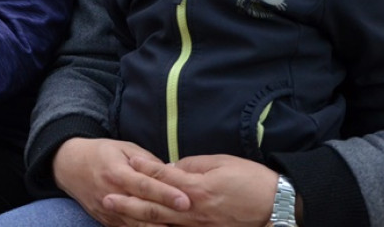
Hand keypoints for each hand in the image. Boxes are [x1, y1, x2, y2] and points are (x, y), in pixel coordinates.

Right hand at [51, 138, 187, 225]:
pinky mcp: (106, 222)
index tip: (186, 200)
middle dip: (168, 216)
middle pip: (143, 211)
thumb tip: (172, 173)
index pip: (145, 186)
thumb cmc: (101, 153)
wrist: (69, 166)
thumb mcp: (124, 148)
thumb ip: (148, 162)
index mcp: (117, 172)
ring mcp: (108, 212)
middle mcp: (111, 194)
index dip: (165, 194)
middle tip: (190, 217)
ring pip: (136, 226)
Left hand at [110, 154, 276, 226]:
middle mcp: (194, 210)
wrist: (276, 206)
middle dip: (129, 202)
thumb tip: (172, 167)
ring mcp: (199, 226)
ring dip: (138, 219)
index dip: (143, 170)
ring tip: (117, 215)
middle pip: (155, 206)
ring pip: (162, 224)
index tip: (126, 163)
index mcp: (196, 188)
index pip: (162, 176)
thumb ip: (193, 165)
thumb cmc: (250, 179)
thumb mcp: (221, 163)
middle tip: (107, 197)